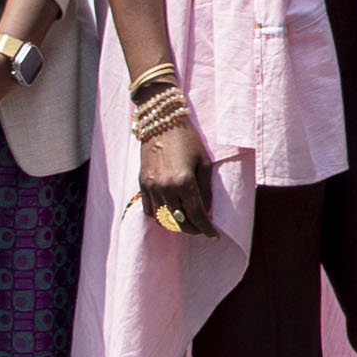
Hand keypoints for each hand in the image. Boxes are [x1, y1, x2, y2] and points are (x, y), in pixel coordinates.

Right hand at [137, 118, 215, 237]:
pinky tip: (170, 213)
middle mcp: (166, 188)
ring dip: (176, 224)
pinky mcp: (142, 183)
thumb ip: (206, 190)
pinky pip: (149, 210)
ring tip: (187, 222)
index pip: (197, 215)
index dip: (206, 229)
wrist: (160, 121)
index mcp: (184, 182)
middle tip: (202, 228)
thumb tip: (206, 211)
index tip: (214, 236)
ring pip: (163, 219)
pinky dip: (160, 216)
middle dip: (193, 229)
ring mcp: (151, 187)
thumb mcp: (204, 163)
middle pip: (180, 222)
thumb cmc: (188, 139)